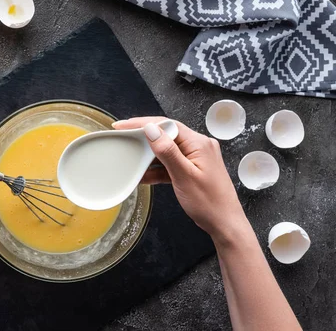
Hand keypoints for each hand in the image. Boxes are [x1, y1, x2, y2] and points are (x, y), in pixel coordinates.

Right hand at [113, 117, 247, 241]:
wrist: (225, 224)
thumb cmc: (209, 203)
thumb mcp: (184, 175)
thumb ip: (167, 151)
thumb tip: (151, 129)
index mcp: (198, 143)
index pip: (167, 125)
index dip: (143, 123)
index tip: (123, 126)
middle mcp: (198, 146)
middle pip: (166, 135)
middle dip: (144, 138)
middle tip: (123, 138)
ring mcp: (196, 158)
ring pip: (167, 150)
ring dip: (149, 156)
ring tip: (131, 158)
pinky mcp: (193, 169)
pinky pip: (170, 164)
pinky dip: (157, 169)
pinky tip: (143, 175)